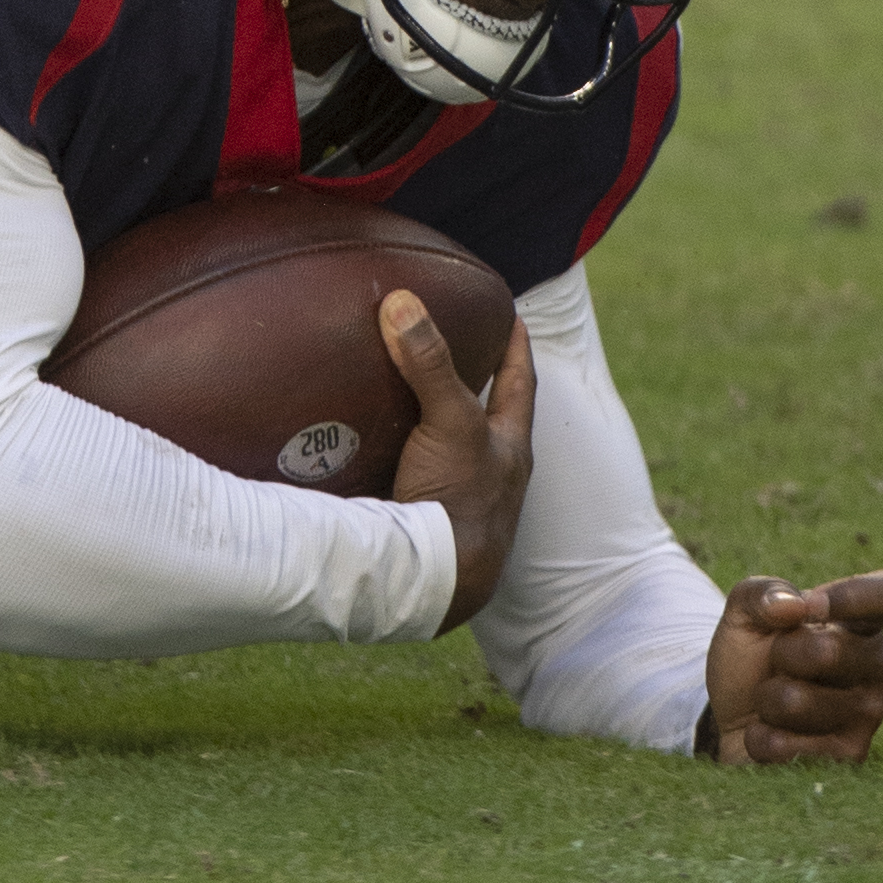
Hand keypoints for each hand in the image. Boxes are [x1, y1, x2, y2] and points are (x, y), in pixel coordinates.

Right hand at [380, 290, 535, 630]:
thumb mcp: (452, 424)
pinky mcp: (421, 515)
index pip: (519, 381)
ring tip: (394, 384)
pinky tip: (362, 441)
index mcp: (510, 446)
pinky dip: (390, 451)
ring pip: (445, 445)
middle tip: (449, 341)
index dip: (514, 345)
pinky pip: (406, 470)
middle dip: (470, 380)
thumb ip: (430, 364)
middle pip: (485, 413)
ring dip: (425, 418)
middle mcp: (489, 470)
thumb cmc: (460, 502)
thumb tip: (403, 301)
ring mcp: (455, 496)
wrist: (433, 581)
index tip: (510, 312)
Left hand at [701, 572, 882, 763]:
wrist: (732, 722)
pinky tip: (772, 735)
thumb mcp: (743, 615)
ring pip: (795, 701)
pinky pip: (786, 745)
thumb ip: (761, 593)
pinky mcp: (850, 758)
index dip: (854, 596)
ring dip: (766, 700)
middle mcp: (877, 666)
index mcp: (861, 622)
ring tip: (774, 703)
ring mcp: (869, 714)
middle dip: (779, 655)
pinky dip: (760, 737)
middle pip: (825, 651)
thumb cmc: (749, 660)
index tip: (812, 606)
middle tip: (777, 664)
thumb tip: (796, 605)